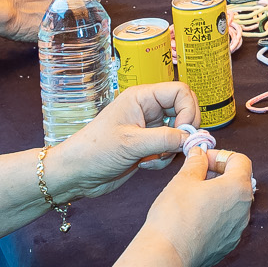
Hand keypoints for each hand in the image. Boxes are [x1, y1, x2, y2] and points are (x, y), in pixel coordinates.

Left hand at [46, 82, 194, 199]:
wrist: (76, 174)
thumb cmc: (94, 151)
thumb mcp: (131, 143)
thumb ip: (165, 139)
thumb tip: (191, 139)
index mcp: (142, 98)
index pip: (180, 92)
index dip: (188, 110)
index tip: (184, 132)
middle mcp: (148, 109)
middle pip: (184, 111)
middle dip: (184, 132)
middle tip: (177, 148)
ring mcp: (149, 128)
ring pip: (179, 132)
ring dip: (172, 149)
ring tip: (153, 159)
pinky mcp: (148, 145)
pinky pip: (169, 148)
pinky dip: (164, 159)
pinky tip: (145, 165)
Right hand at [140, 144, 254, 266]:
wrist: (168, 255)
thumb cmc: (175, 215)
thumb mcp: (183, 179)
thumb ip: (196, 162)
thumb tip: (199, 153)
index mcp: (238, 188)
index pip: (240, 161)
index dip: (221, 156)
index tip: (203, 160)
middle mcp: (244, 209)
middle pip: (238, 182)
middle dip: (219, 175)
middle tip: (196, 176)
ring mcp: (237, 230)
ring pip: (232, 205)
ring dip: (218, 196)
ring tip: (193, 198)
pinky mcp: (227, 245)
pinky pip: (226, 224)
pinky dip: (215, 216)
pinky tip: (195, 218)